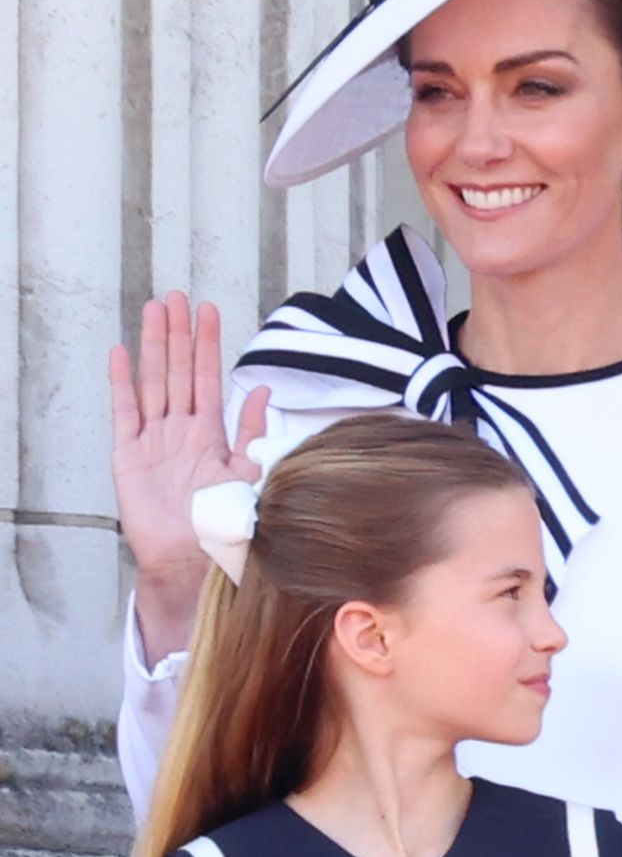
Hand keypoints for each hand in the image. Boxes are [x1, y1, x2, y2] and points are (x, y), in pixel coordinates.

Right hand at [109, 294, 268, 641]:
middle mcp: (180, 430)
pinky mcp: (128, 454)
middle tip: (177, 296)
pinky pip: (125, 412)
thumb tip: (265, 391)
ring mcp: (152, 439)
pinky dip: (123, 383)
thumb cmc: (221, 523)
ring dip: (154, 346)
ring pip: (153, 382)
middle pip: (179, 371)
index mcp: (210, 433)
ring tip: (154, 310)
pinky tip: (122, 353)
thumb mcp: (249, 475)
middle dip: (178, 334)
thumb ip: (253, 432)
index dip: (209, 345)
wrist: (191, 560)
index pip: (209, 378)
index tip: (210, 311)